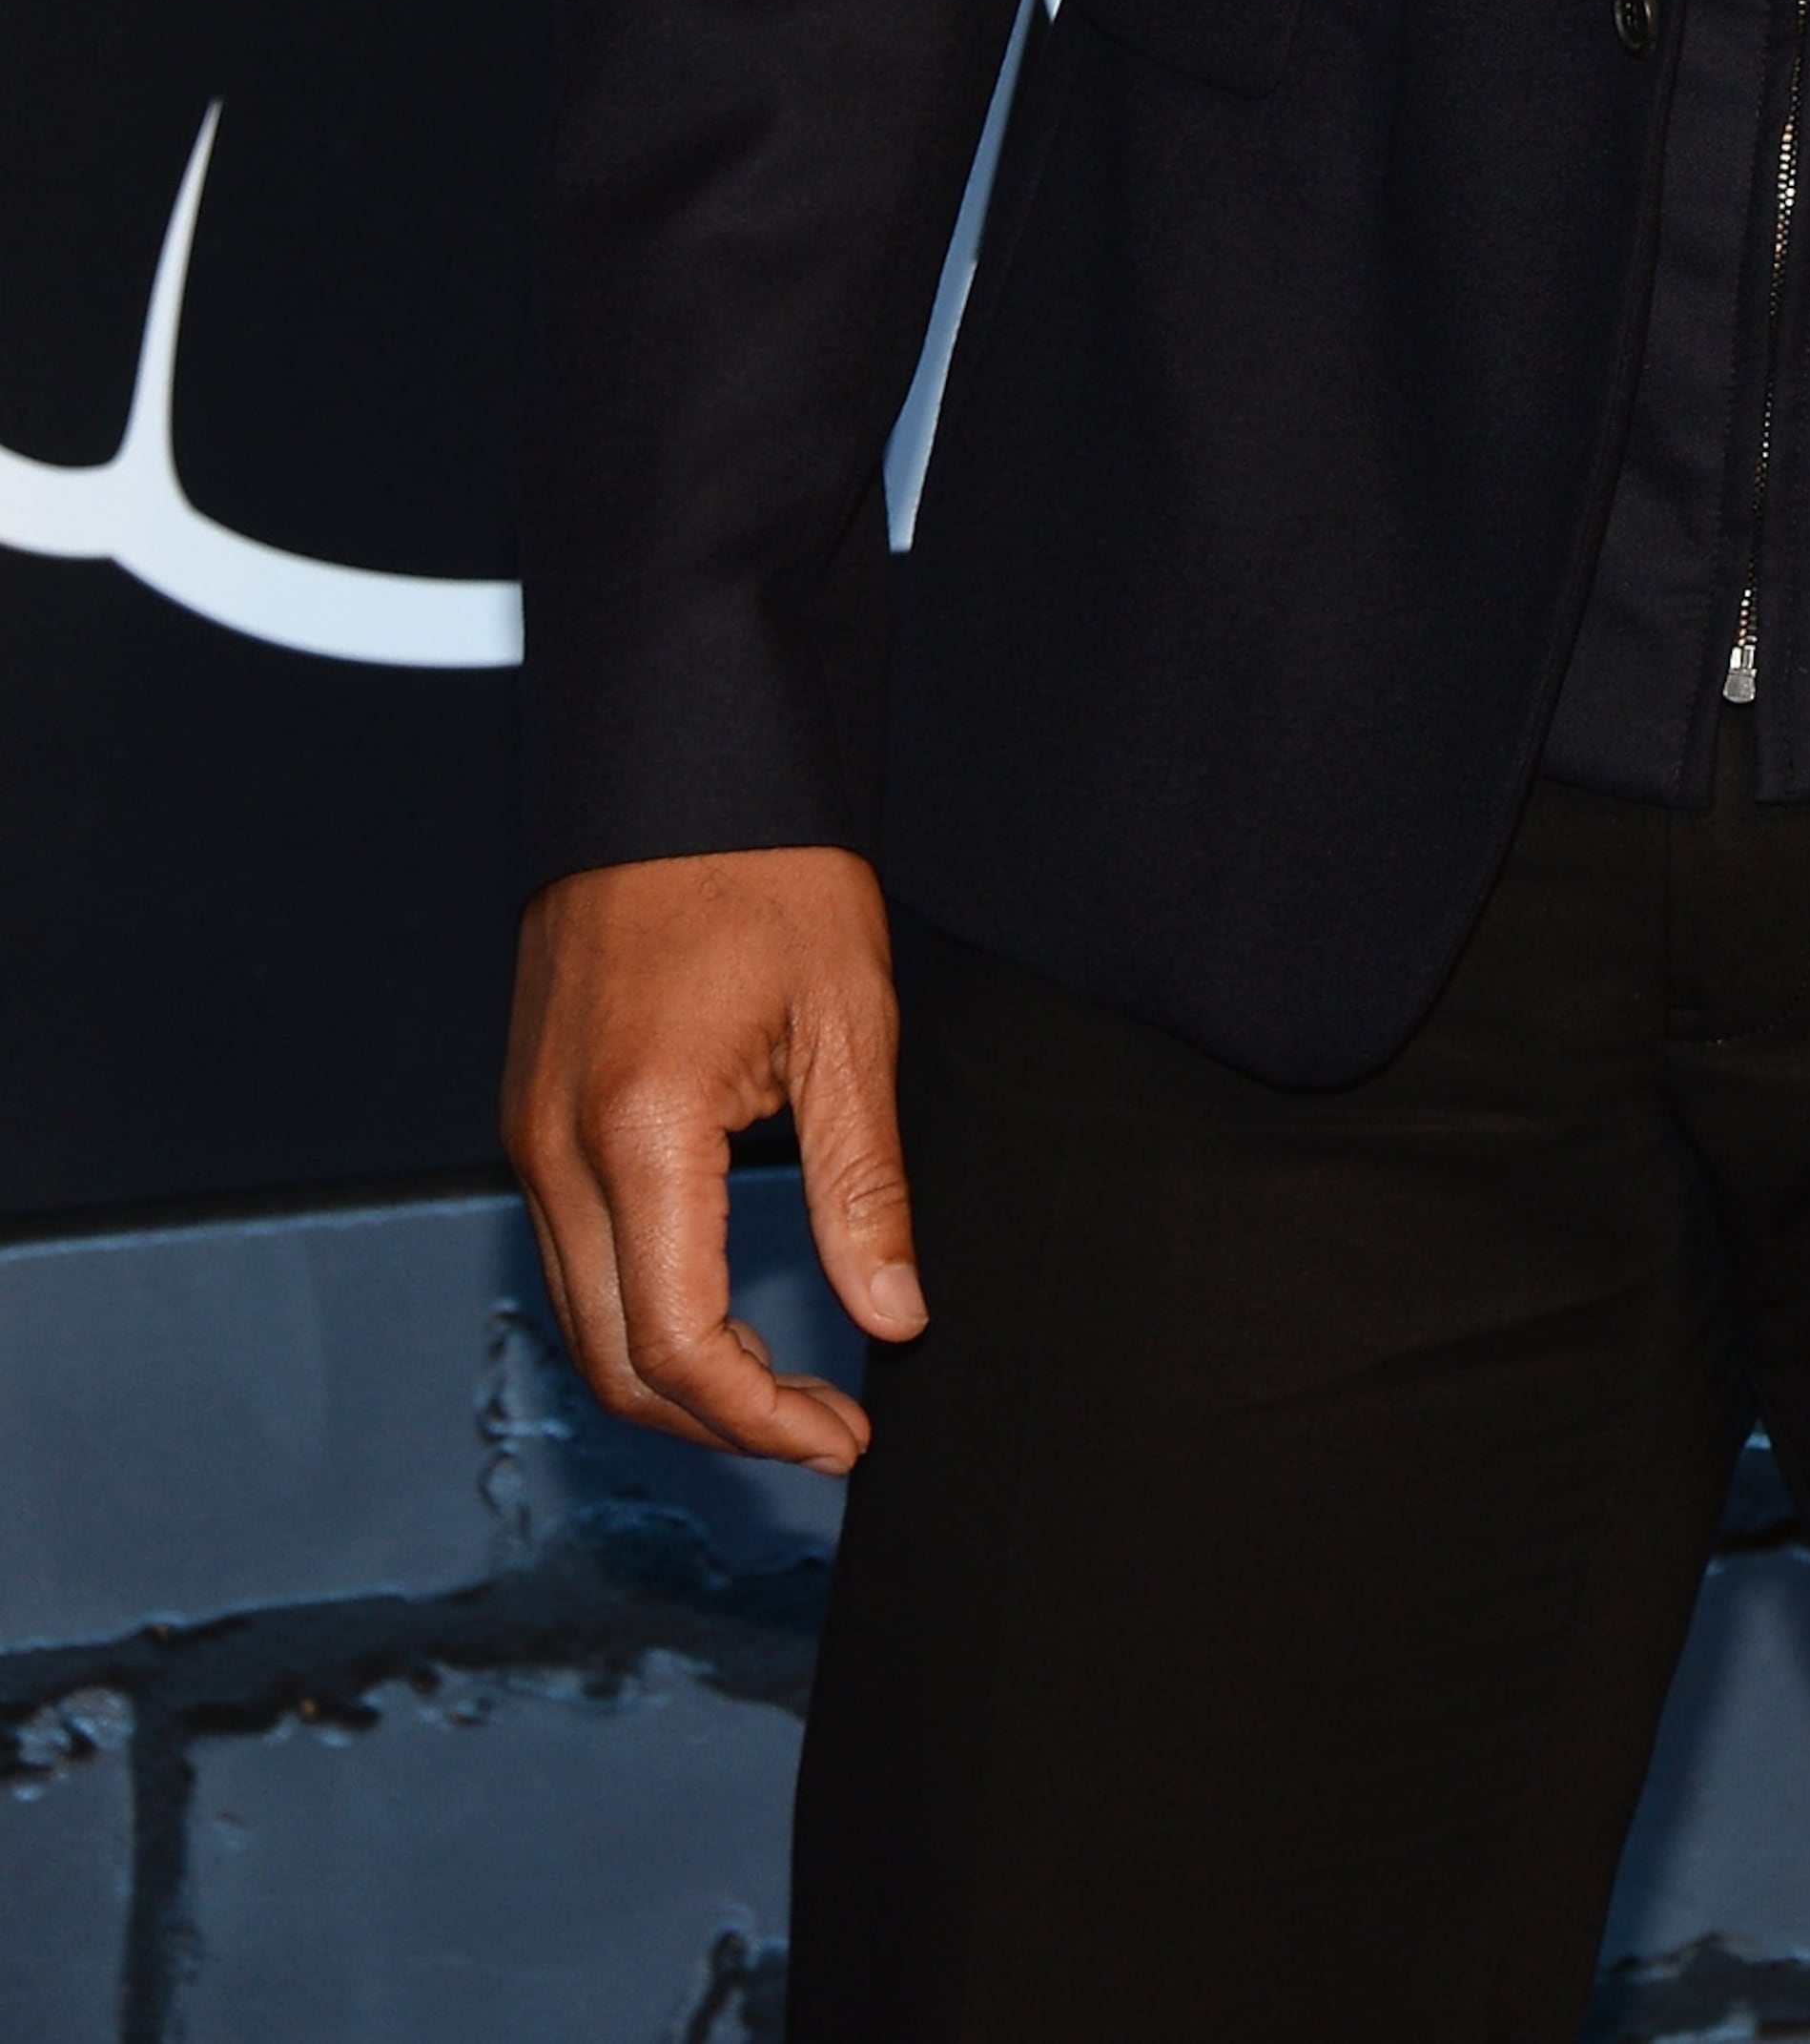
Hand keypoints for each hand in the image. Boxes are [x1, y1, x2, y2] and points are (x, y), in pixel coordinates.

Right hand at [503, 846, 922, 1470]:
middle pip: (615, 1360)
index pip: (678, 1346)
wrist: (673, 763)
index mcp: (638, 1129)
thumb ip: (863, 1185)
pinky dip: (640, 1310)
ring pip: (581, 1319)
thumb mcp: (846, 1020)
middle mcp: (555, 1146)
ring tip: (789, 1381)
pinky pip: (570, 1257)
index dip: (763, 1417)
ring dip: (678, 1375)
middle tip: (826, 1426)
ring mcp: (527, 1132)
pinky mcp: (527, 1114)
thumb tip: (894, 1320)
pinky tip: (721, 1303)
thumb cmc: (765, 868)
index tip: (845, 1435)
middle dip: (720, 1420)